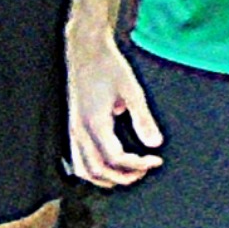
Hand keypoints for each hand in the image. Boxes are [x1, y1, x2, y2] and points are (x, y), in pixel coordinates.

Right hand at [66, 33, 160, 188]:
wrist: (86, 49)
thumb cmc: (108, 66)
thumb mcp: (132, 90)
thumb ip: (143, 119)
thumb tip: (156, 143)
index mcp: (95, 122)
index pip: (116, 158)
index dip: (138, 165)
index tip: (155, 160)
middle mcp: (80, 130)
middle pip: (98, 170)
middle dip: (123, 176)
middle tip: (145, 170)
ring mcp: (73, 129)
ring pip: (84, 170)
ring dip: (106, 178)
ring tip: (128, 173)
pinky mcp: (73, 126)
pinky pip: (78, 159)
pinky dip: (93, 170)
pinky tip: (110, 164)